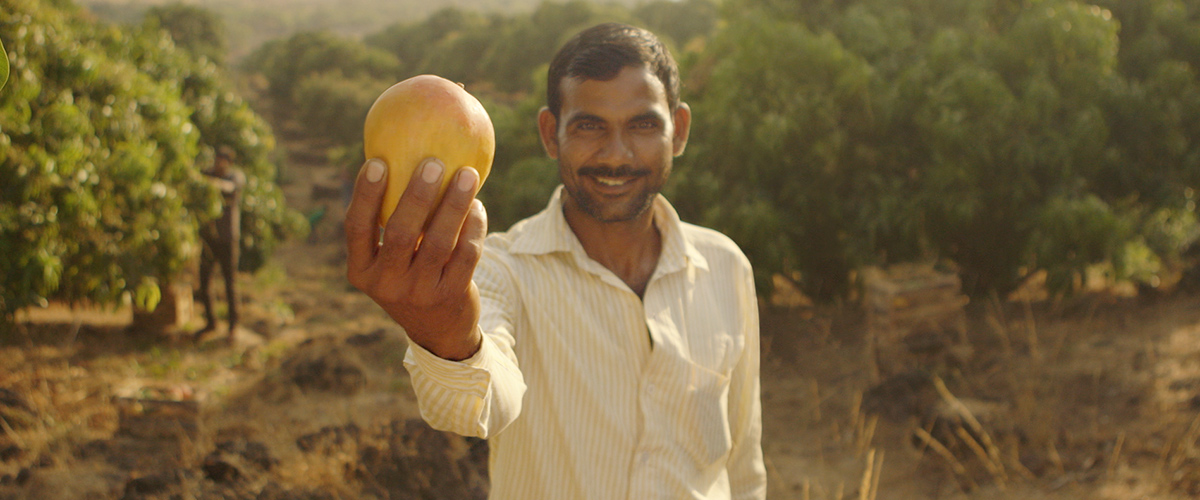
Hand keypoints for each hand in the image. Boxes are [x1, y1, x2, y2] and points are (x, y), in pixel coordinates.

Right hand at [345, 158, 486, 360]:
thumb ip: (388, 220)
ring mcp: (419, 293)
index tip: (377, 161)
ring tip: (468, 174)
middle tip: (433, 162)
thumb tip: (398, 152)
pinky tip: (477, 205)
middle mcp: (386, 284)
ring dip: (455, 204)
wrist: (438, 329)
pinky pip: (466, 254)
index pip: (356, 228)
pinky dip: (473, 227)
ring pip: (439, 242)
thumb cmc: (408, 274)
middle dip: (418, 195)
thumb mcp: (388, 259)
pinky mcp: (451, 296)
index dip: (365, 194)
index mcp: (361, 270)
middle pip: (401, 233)